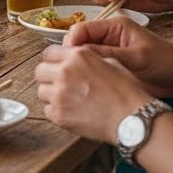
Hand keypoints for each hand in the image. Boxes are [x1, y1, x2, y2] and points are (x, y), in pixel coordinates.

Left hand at [35, 42, 154, 142]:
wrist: (132, 119)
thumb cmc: (127, 92)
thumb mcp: (111, 63)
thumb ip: (89, 57)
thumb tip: (77, 59)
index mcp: (77, 56)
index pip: (48, 53)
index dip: (54, 60)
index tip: (57, 66)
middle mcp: (64, 72)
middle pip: (40, 71)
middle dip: (48, 76)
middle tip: (60, 84)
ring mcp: (59, 94)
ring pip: (41, 91)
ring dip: (51, 94)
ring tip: (67, 99)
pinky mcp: (58, 114)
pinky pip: (46, 109)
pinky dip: (55, 111)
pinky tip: (70, 111)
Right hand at [59, 17, 172, 97]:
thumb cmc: (165, 61)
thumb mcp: (136, 56)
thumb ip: (108, 53)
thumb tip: (79, 53)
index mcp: (114, 25)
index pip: (82, 28)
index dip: (71, 41)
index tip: (66, 57)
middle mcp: (108, 36)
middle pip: (79, 41)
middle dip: (70, 54)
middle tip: (66, 70)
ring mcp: (108, 52)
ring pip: (83, 56)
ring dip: (77, 65)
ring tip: (71, 79)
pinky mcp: (111, 66)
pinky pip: (91, 68)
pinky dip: (85, 74)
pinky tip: (82, 84)